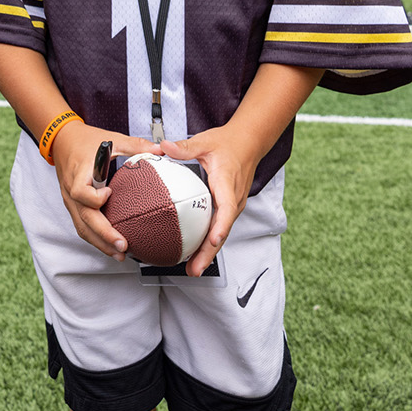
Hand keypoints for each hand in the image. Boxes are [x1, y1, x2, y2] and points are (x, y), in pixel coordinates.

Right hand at [50, 123, 160, 259]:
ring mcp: (70, 200)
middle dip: (103, 235)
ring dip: (100, 243)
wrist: (62, 140)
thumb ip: (135, 145)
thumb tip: (161, 149)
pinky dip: (95, 239)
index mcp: (79, 173)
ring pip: (82, 227)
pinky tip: (110, 247)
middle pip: (84, 218)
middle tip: (123, 246)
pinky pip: (82, 226)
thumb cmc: (86, 141)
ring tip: (120, 255)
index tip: (109, 194)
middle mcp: (71, 190)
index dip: (94, 197)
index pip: (80, 192)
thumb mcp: (111, 139)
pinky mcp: (73, 206)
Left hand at [160, 125, 258, 276]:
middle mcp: (233, 198)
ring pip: (222, 232)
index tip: (213, 240)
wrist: (248, 143)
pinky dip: (210, 242)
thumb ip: (184, 147)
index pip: (227, 208)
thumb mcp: (205, 141)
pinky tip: (195, 252)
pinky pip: (220, 227)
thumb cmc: (228, 144)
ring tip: (193, 268)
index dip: (221, 226)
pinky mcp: (230, 208)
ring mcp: (233, 204)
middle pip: (223, 230)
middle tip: (194, 269)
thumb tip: (163, 147)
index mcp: (227, 182)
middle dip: (210, 252)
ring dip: (209, 252)